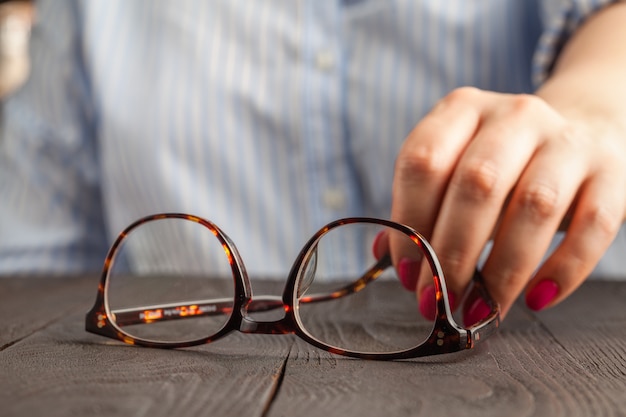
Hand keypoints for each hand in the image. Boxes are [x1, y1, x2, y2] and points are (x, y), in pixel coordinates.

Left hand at [390, 86, 625, 321]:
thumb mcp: (455, 170)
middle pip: (475, 184)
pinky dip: (564, 270)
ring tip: (481, 308)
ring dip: (501, 270)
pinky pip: (593, 225)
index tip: (409, 273)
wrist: (581, 132)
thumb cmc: (502, 165)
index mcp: (462, 109)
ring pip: (533, 207)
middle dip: (451, 253)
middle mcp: (514, 115)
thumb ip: (420, 210)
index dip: (408, 223)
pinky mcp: (611, 172)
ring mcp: (567, 140)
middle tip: (440, 299)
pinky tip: (536, 299)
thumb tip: (382, 257)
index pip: (422, 162)